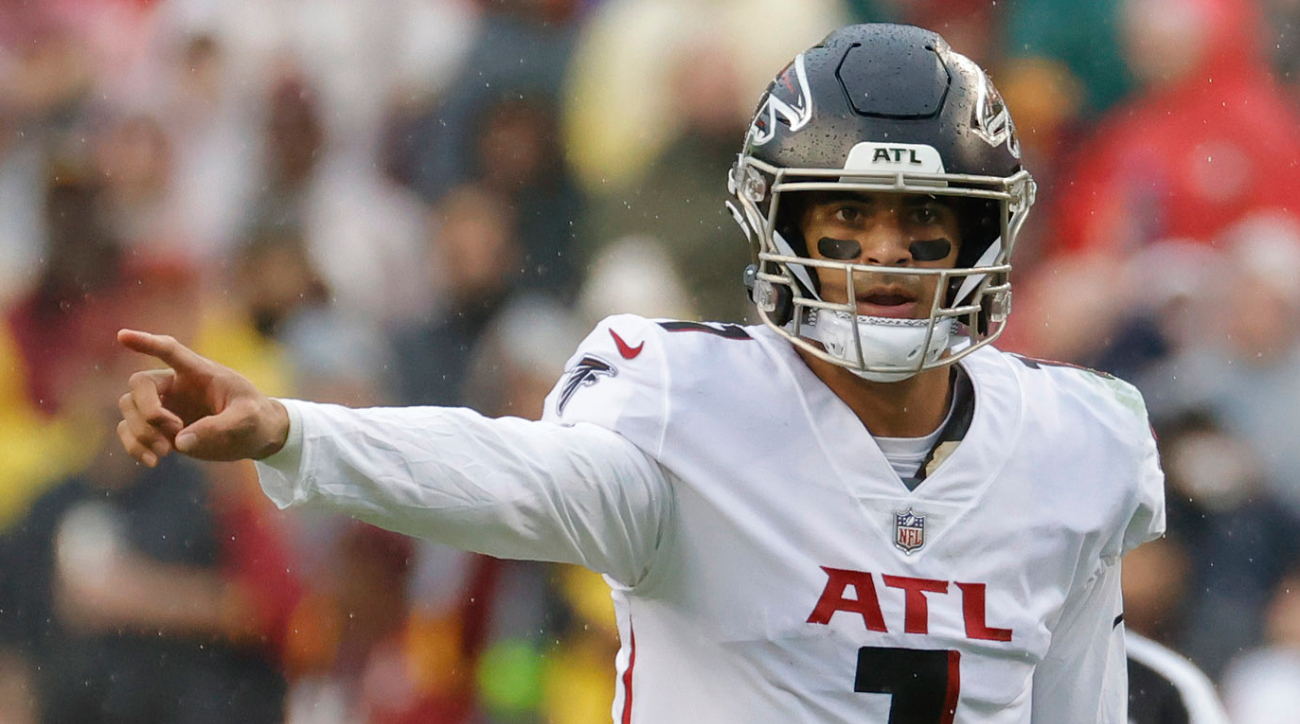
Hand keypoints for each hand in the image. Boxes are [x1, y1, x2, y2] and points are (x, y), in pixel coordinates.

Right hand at [116, 330, 289, 464]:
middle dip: (148, 411)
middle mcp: (176, 384)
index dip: (147, 343)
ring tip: (165, 452)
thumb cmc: (255, 417)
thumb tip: (179, 442)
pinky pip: (129, 431)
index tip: (123, 336)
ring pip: (128, 408)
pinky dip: (134, 446)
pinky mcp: (159, 428)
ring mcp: (165, 405)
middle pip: (140, 384)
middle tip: (174, 430)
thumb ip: (218, 427)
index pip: (169, 350)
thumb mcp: (247, 419)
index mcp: (199, 372)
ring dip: (140, 432)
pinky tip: (153, 462)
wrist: (256, 436)